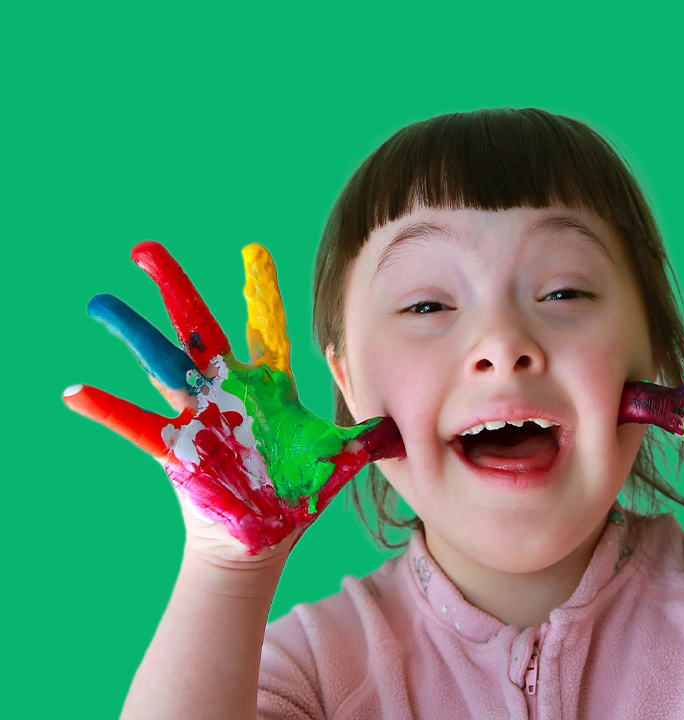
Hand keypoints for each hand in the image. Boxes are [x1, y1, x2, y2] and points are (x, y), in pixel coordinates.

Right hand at [63, 242, 403, 556]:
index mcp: (268, 386)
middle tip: (146, 250)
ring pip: (160, 362)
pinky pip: (136, 425)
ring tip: (100, 303)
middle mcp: (227, 390)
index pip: (265, 328)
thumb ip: (365, 438)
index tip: (252, 251)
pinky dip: (107, 410)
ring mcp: (198, 414)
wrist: (265, 533)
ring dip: (131, 333)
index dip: (259, 292)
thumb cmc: (298, 491)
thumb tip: (402, 427)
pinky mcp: (178, 447)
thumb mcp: (336, 458)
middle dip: (175, 287)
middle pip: (197, 327)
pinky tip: (76, 393)